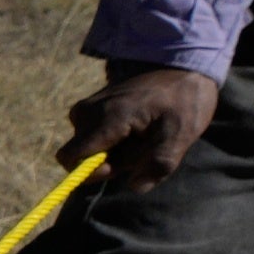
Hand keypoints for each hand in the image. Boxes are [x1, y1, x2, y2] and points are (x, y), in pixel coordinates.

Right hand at [60, 65, 220, 194]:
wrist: (182, 65)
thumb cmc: (184, 100)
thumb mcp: (183, 134)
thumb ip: (159, 164)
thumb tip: (135, 187)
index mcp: (108, 118)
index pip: (70, 157)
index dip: (89, 173)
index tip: (117, 168)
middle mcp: (88, 111)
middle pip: (84, 156)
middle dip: (112, 161)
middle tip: (145, 145)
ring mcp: (87, 107)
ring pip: (89, 148)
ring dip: (116, 151)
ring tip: (144, 135)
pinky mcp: (91, 107)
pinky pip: (93, 137)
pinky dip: (115, 141)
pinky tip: (138, 128)